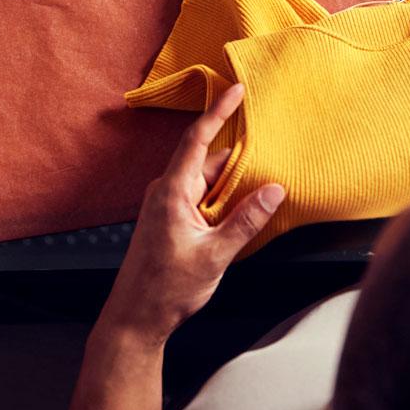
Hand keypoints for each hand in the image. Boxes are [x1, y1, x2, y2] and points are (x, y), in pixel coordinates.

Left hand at [104, 84, 283, 343]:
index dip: (218, 112)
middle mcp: (167, 192)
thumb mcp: (215, 255)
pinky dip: (222, 199)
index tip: (236, 89)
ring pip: (206, 182)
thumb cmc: (166, 289)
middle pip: (208, 162)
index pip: (197, 139)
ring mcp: (166, 206)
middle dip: (239, 156)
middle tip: (270, 149)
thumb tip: (274, 190)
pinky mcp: (170, 221)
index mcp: (172, 192)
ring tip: (263, 185)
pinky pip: (200, 198)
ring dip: (232, 183)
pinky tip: (242, 211)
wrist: (135, 319)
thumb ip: (246, 221)